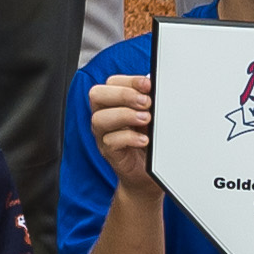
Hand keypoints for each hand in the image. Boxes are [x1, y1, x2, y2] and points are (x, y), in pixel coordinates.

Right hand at [86, 65, 158, 199]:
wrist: (149, 173)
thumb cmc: (150, 141)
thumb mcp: (152, 117)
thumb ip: (150, 102)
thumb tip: (156, 86)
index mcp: (114, 102)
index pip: (111, 82)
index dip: (129, 81)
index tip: (148, 85)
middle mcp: (104, 115)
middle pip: (97, 95)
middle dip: (123, 95)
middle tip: (146, 102)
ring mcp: (103, 134)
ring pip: (99, 118)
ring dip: (125, 115)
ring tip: (146, 120)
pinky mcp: (108, 152)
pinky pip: (110, 141)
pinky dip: (129, 138)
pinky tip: (144, 140)